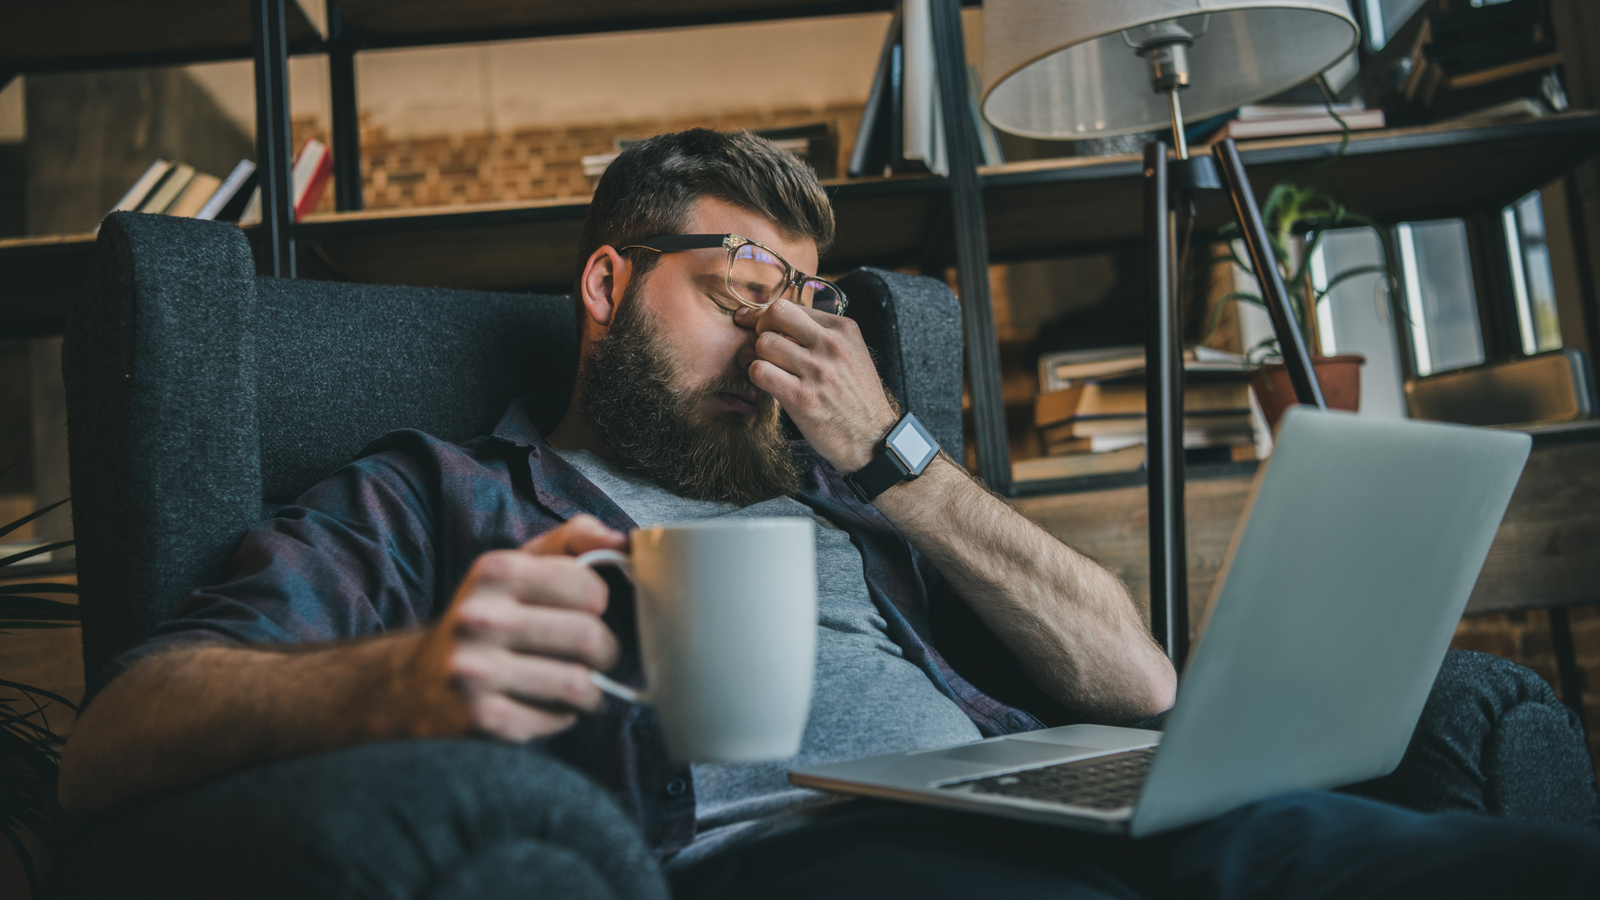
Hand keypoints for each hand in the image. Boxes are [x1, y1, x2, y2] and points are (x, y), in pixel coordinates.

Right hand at [405, 515, 626, 741]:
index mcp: (495, 572)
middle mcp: (479, 618)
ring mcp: (476, 671)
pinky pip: (557, 720)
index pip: (590, 588)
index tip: (585, 612)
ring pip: (579, 684)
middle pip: (589, 638)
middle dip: (604, 653)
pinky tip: (544, 706)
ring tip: (577, 685)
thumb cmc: (489, 617)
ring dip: (591, 691)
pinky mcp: (480, 719)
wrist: (416, 684)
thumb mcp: (520, 566)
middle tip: (593, 657)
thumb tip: (625, 540)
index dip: (597, 604)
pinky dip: (562, 717)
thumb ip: (574, 540)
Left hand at [738, 300, 898, 472]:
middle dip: (761, 328)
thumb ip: (822, 334)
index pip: (791, 306)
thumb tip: (780, 321)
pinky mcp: (802, 397)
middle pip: (775, 315)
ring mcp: (817, 370)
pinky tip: (769, 384)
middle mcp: (831, 345)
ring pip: (764, 344)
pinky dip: (757, 376)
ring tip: (770, 369)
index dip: (768, 316)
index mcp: (843, 329)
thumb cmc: (857, 397)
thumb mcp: (851, 353)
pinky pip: (760, 371)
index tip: (757, 324)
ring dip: (760, 356)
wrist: (873, 438)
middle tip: (766, 347)